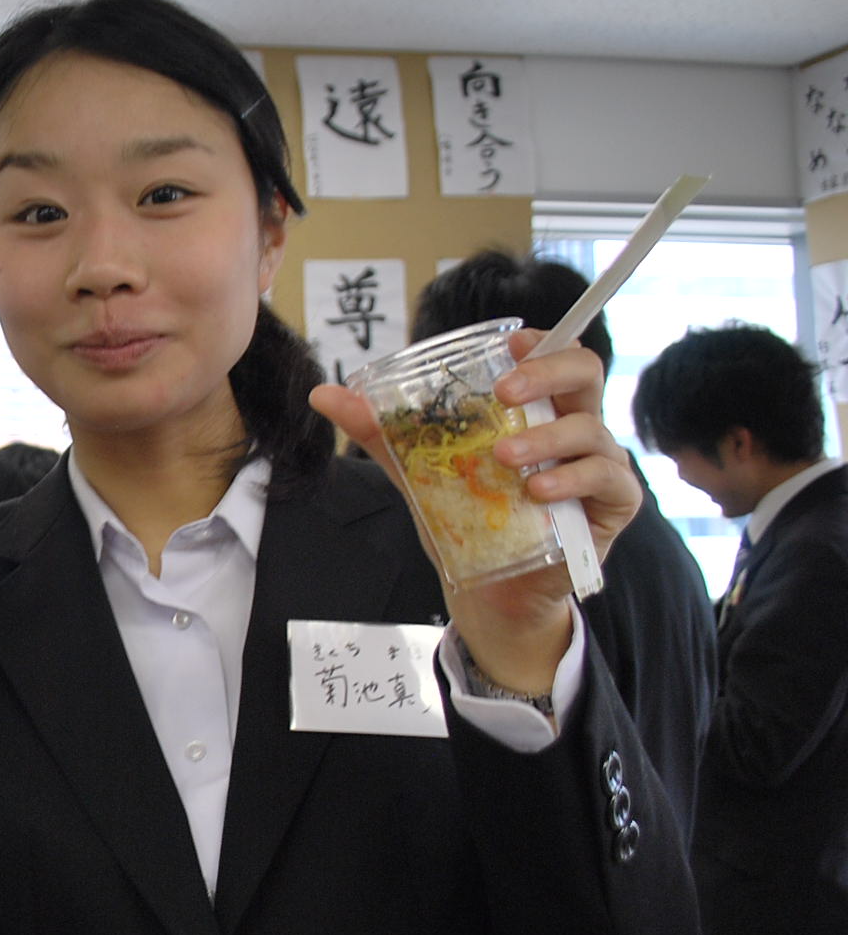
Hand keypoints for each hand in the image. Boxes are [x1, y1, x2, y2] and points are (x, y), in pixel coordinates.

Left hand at [310, 330, 638, 693]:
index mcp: (537, 407)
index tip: (509, 345)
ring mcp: (599, 463)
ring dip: (545, 438)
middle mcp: (574, 426)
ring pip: (590, 428)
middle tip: (504, 391)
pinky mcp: (612, 506)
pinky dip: (573, 480)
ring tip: (503, 456)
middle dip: (547, 373)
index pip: (552, 355)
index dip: (538, 342)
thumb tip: (323, 394)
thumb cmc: (466, 520)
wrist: (489, 592)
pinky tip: (537, 491)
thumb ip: (381, 434)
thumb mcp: (419, 471)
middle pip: (585, 373)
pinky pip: (607, 479)